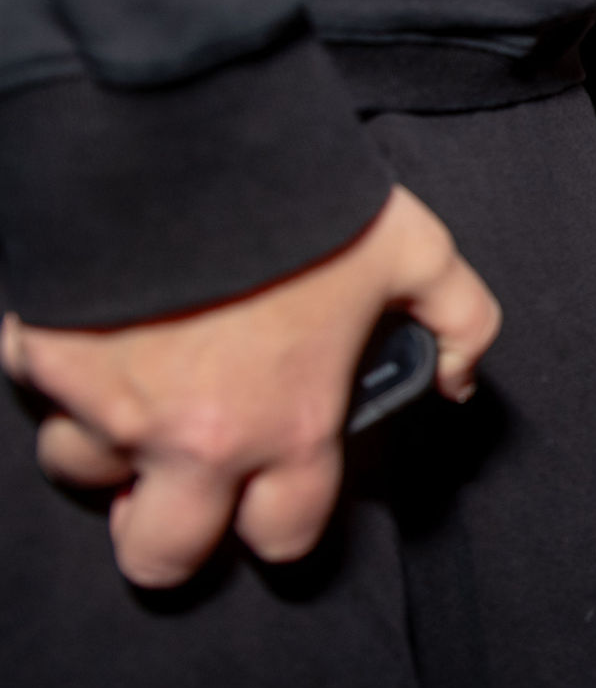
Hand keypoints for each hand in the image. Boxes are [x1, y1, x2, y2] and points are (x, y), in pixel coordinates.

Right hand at [2, 186, 499, 588]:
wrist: (190, 133)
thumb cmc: (306, 198)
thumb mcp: (416, 251)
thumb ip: (460, 322)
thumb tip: (459, 382)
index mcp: (288, 426)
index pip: (284, 535)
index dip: (282, 523)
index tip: (275, 498)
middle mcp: (192, 437)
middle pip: (158, 553)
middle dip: (167, 534)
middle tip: (180, 490)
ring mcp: (105, 403)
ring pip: (80, 468)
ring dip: (105, 444)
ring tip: (137, 395)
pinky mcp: (40, 354)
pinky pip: (34, 383)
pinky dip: (58, 364)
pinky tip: (92, 330)